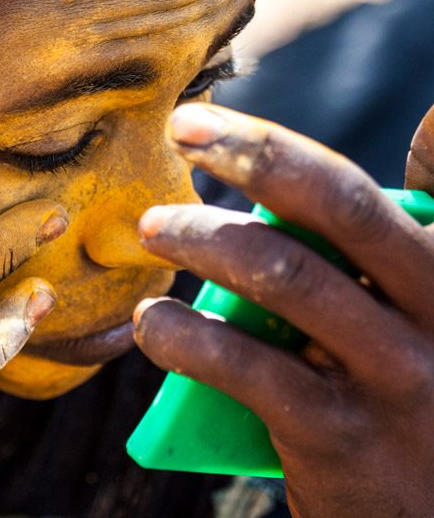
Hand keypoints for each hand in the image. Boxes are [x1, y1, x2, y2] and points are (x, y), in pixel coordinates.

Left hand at [133, 103, 433, 517]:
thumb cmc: (409, 389)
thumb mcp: (427, 307)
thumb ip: (415, 222)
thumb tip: (429, 118)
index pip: (398, 182)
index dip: (305, 143)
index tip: (223, 117)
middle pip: (339, 205)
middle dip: (255, 154)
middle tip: (183, 129)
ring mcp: (394, 378)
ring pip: (283, 276)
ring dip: (202, 239)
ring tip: (152, 228)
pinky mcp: (340, 439)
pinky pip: (246, 367)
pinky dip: (183, 336)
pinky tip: (150, 323)